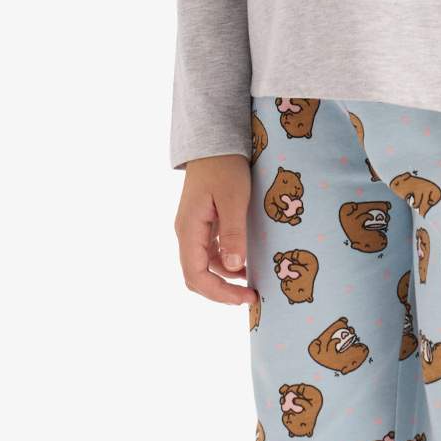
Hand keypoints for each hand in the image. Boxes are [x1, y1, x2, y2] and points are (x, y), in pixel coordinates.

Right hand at [176, 154, 256, 307]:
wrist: (216, 143)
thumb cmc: (225, 167)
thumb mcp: (233, 199)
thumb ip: (233, 233)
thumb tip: (233, 268)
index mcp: (189, 230)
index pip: (196, 275)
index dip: (219, 293)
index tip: (247, 297)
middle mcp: (187, 234)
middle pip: (196, 277)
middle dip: (222, 292)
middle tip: (251, 297)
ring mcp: (194, 230)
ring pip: (204, 267)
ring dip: (225, 280)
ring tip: (253, 283)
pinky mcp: (204, 226)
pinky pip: (211, 255)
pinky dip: (227, 265)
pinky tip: (246, 264)